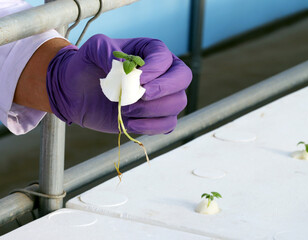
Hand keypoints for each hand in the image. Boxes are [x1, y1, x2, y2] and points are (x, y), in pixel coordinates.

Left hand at [46, 34, 191, 133]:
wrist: (78, 91)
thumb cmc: (89, 65)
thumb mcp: (93, 49)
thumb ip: (107, 51)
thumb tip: (125, 68)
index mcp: (152, 52)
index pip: (165, 59)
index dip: (156, 70)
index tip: (137, 79)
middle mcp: (164, 72)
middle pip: (183, 78)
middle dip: (164, 89)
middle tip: (141, 95)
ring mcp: (163, 96)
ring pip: (177, 103)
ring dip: (152, 109)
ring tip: (127, 109)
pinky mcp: (157, 117)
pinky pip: (168, 124)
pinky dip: (151, 126)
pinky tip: (131, 123)